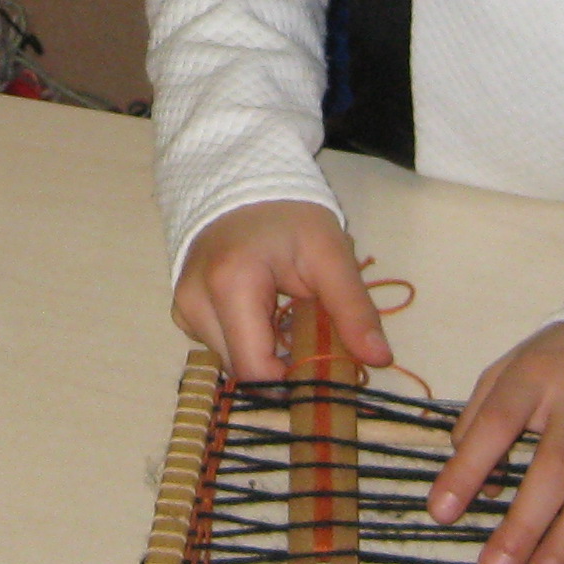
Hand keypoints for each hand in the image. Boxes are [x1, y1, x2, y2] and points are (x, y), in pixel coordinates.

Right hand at [171, 200, 391, 383]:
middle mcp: (194, 302)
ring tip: (289, 321)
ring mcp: (183, 308)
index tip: (324, 368)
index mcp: (229, 285)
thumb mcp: (330, 255)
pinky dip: (247, 342)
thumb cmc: (290, 215)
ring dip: (264, 355)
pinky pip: (219, 346)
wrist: (245, 182)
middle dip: (281, 368)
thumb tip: (380, 359)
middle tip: (313, 340)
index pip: (255, 369)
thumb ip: (353, 309)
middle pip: (241, 371)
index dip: (293, 381)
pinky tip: (265, 316)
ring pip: (230, 362)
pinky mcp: (183, 311)